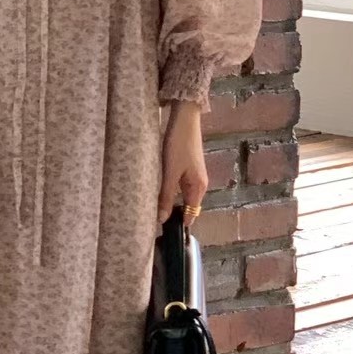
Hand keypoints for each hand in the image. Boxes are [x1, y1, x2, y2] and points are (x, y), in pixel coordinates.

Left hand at [158, 101, 208, 230]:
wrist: (184, 120)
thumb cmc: (178, 145)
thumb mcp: (170, 172)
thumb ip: (166, 196)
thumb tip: (161, 219)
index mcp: (198, 188)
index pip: (190, 216)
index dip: (178, 225)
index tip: (163, 233)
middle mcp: (200, 184)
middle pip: (187, 207)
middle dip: (173, 215)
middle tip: (152, 221)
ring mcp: (195, 176)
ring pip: (183, 196)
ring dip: (171, 203)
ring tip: (153, 209)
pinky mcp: (189, 168)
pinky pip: (181, 186)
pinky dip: (171, 191)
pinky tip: (159, 191)